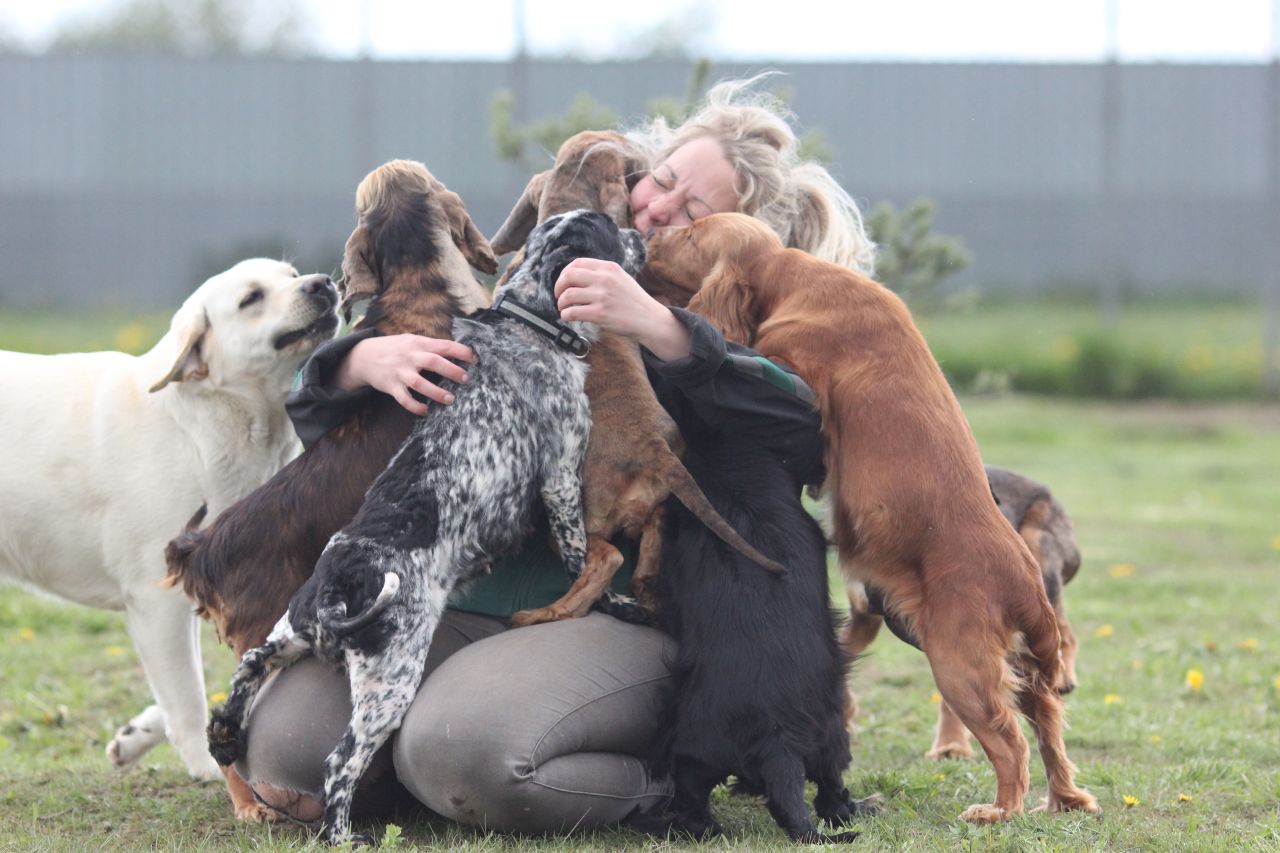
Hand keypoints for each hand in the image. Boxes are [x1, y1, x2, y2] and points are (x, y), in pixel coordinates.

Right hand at [337, 334, 475, 415]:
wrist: (364, 356)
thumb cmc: (394, 349)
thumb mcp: (411, 340)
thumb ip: (430, 346)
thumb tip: (456, 351)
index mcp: (417, 343)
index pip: (443, 345)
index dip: (460, 351)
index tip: (474, 359)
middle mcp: (409, 356)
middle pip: (433, 362)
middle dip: (451, 370)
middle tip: (466, 379)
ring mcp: (400, 372)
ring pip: (419, 383)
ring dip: (436, 392)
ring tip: (450, 399)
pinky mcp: (391, 386)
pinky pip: (404, 398)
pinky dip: (414, 406)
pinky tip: (425, 411)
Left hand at [554, 258, 691, 360]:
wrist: (649, 319)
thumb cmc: (633, 301)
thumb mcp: (621, 278)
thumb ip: (602, 274)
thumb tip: (576, 276)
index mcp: (609, 268)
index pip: (577, 263)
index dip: (564, 273)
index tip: (563, 282)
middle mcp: (605, 279)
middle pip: (568, 276)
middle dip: (558, 287)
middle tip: (558, 295)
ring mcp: (602, 296)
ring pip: (568, 295)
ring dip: (561, 303)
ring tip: (563, 308)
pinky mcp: (600, 314)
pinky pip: (572, 312)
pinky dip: (565, 315)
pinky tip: (568, 317)